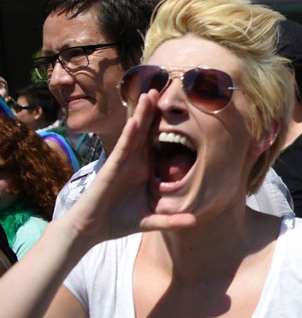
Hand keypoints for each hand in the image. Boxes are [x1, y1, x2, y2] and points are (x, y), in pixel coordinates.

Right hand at [62, 90, 194, 247]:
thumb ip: (171, 219)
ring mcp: (123, 162)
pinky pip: (123, 148)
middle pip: (147, 131)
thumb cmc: (118, 221)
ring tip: (150, 94)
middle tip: (166, 87)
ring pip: (134, 134)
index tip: (184, 109)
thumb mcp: (150, 220)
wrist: (91, 229)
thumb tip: (195, 221)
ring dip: (141, 114)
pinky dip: (129, 134)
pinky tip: (136, 120)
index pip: (158, 143)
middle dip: (154, 110)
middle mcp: (134, 161)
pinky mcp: (112, 167)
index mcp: (145, 168)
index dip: (168, 126)